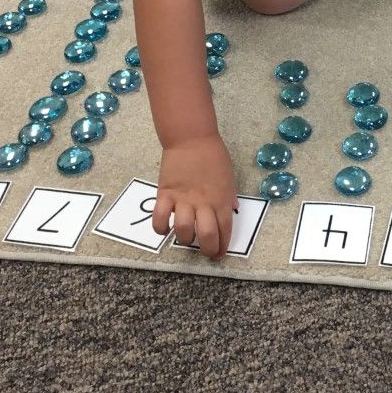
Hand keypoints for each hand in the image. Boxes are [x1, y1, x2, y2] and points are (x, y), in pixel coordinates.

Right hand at [153, 136, 237, 258]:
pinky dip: (160, 228)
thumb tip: (231, 210)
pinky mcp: (165, 194)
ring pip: (183, 230)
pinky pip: (160, 218)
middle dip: (207, 250)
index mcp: (221, 199)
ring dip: (185, 239)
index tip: (220, 253)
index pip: (224, 230)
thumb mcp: (228, 177)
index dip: (223, 246)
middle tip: (206, 252)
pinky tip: (164, 228)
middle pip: (206, 236)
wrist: (192, 138)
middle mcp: (203, 203)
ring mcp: (183, 200)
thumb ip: (228, 196)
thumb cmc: (213, 155)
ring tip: (186, 236)